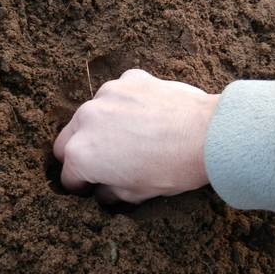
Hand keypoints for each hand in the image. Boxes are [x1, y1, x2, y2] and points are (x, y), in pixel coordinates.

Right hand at [53, 69, 219, 203]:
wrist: (207, 135)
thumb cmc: (173, 169)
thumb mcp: (137, 194)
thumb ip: (110, 192)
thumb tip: (104, 190)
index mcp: (81, 154)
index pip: (68, 177)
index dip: (81, 186)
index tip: (94, 186)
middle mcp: (85, 119)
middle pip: (66, 141)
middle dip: (81, 153)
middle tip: (106, 162)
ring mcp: (106, 94)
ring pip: (91, 114)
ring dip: (101, 126)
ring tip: (131, 136)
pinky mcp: (128, 79)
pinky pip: (117, 95)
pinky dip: (125, 106)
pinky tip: (148, 116)